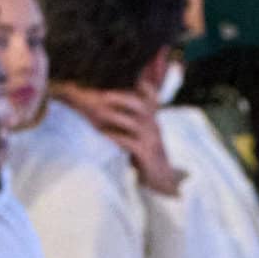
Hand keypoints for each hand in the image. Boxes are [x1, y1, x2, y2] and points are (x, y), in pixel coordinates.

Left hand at [58, 86, 183, 196]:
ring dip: (114, 115)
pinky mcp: (145, 154)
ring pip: (134, 122)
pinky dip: (114, 136)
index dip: (143, 85)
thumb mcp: (142, 133)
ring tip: (97, 112)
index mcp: (152, 119)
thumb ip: (131, 118)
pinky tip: (101, 133)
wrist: (161, 180)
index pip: (152, 96)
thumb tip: (107, 105)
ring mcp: (151, 140)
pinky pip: (129, 142)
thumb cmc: (145, 155)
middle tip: (102, 95)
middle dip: (121, 97)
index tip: (129, 77)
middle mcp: (154, 126)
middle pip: (141, 105)